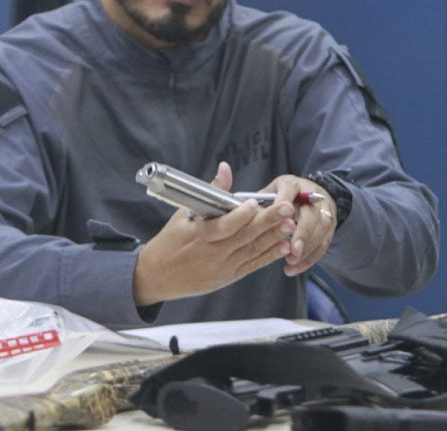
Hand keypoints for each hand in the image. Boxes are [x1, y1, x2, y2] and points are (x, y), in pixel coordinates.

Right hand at [133, 162, 296, 306]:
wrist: (156, 277)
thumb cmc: (169, 242)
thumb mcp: (182, 214)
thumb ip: (209, 192)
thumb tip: (225, 168)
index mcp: (198, 235)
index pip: (223, 226)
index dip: (240, 215)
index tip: (254, 202)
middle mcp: (212, 253)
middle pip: (243, 237)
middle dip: (267, 222)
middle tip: (286, 208)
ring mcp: (222, 267)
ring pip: (251, 251)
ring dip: (273, 238)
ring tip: (290, 225)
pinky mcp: (228, 277)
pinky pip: (252, 266)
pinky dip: (268, 256)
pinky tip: (283, 246)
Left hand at [260, 174, 337, 276]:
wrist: (310, 194)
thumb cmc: (280, 197)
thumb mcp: (268, 192)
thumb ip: (254, 202)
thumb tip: (233, 212)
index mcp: (292, 184)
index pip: (290, 190)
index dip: (284, 204)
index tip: (275, 218)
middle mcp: (311, 194)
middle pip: (311, 213)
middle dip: (302, 233)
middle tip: (292, 250)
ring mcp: (323, 210)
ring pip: (321, 229)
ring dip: (307, 248)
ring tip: (291, 261)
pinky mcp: (329, 226)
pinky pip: (323, 243)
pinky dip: (310, 258)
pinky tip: (295, 267)